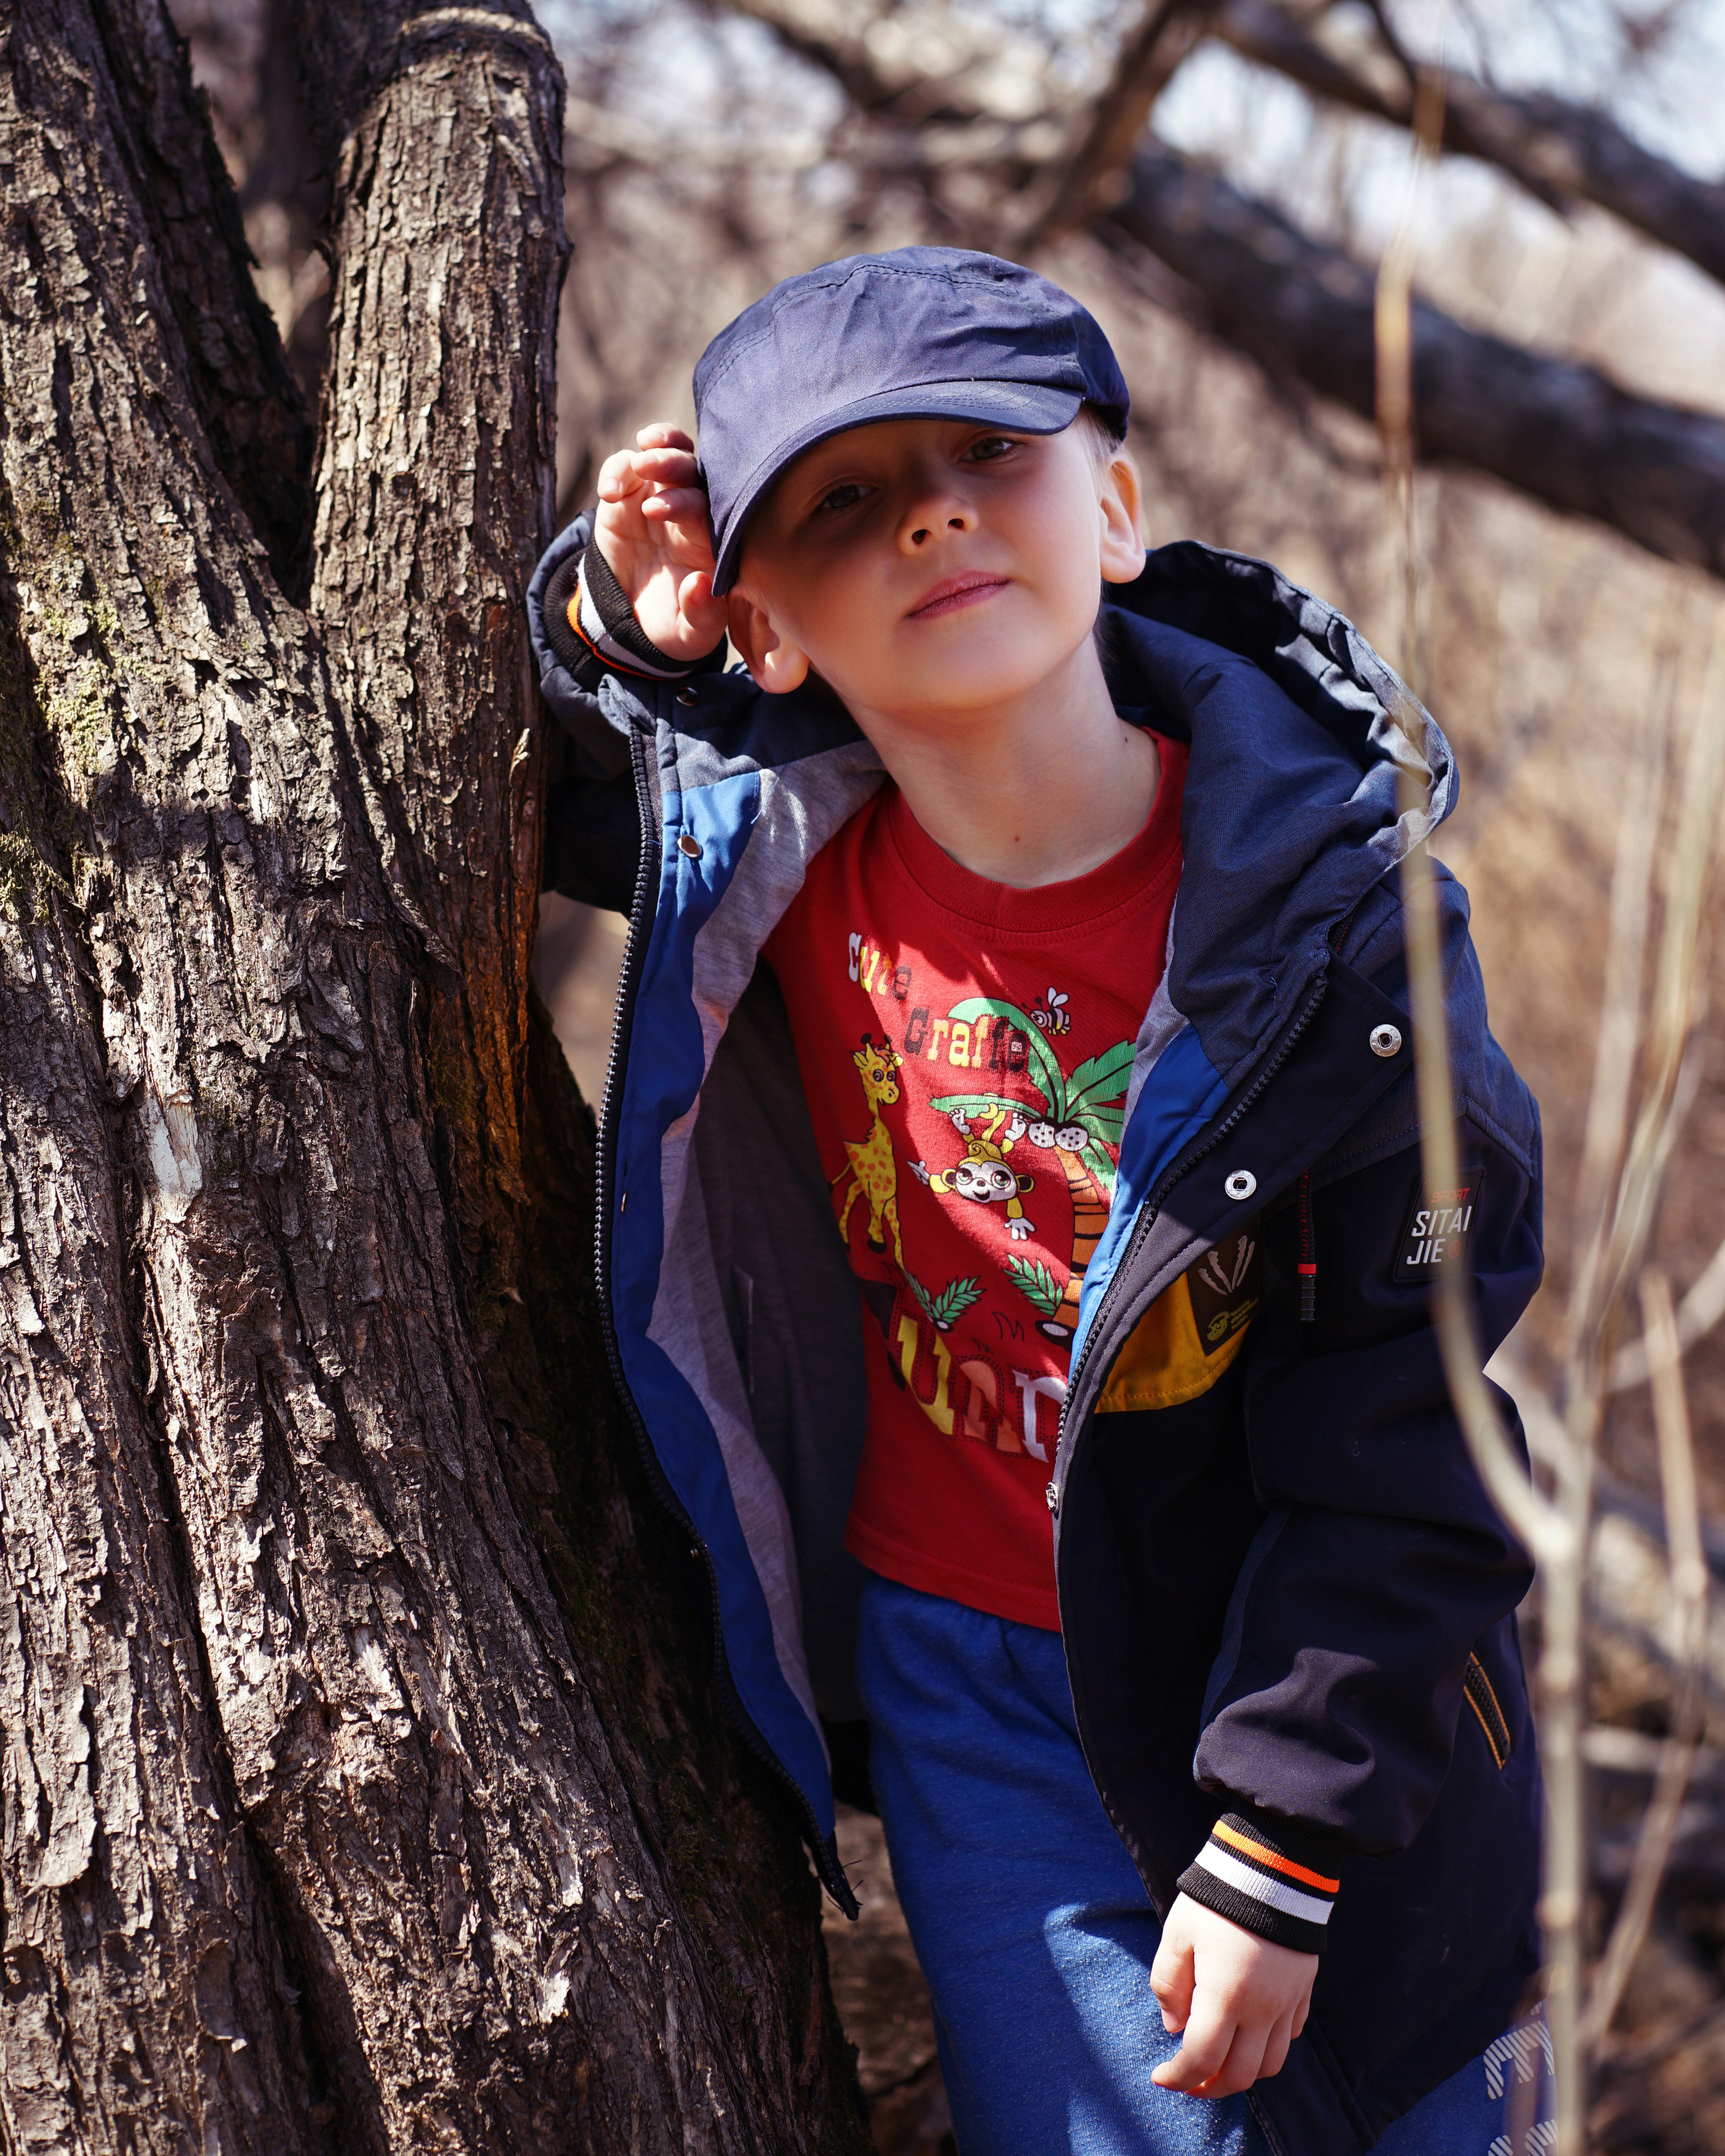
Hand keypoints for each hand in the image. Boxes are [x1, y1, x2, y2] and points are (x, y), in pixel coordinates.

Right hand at [592, 423, 728, 661]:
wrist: (635, 622)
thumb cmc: (676, 626)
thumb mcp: (691, 635)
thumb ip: (701, 615)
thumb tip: (701, 586)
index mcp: (713, 541)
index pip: (709, 510)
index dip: (686, 502)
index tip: (658, 511)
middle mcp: (692, 511)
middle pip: (693, 472)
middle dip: (673, 463)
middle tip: (650, 465)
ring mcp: (661, 496)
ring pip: (668, 454)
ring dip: (656, 449)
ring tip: (638, 459)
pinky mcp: (629, 494)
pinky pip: (626, 467)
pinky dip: (617, 470)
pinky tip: (608, 491)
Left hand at [1149, 1893, 1316, 2097]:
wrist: (1272, 1867)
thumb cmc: (1216, 1899)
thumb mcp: (1177, 1935)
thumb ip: (1168, 1985)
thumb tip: (1175, 2027)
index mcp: (1226, 1997)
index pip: (1201, 2059)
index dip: (1178, 2078)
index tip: (1161, 2077)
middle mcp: (1262, 2009)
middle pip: (1240, 2075)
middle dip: (1210, 2087)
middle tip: (1188, 2080)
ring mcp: (1287, 2002)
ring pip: (1271, 2064)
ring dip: (1242, 2074)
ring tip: (1218, 2064)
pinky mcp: (1303, 1990)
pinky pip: (1289, 2036)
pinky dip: (1268, 2048)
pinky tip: (1250, 2033)